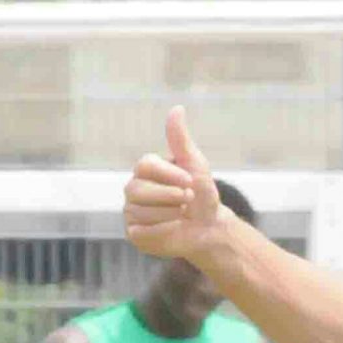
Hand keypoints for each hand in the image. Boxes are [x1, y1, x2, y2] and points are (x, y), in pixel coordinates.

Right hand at [124, 108, 224, 262]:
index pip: (146, 165)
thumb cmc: (202, 196)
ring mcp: (131, 211)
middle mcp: (134, 188)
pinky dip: (163, 231)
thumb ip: (181, 140)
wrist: (210, 229)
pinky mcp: (135, 233)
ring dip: (170, 215)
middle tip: (189, 201)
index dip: (170, 175)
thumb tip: (177, 109)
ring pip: (142, 211)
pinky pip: (143, 231)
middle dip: (171, 197)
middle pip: (139, 190)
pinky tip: (172, 229)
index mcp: (145, 169)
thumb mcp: (195, 165)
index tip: (191, 183)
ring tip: (182, 215)